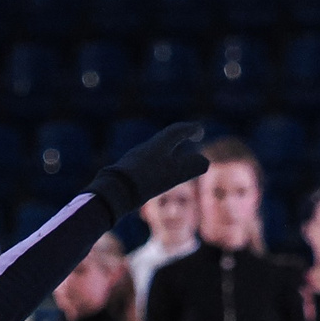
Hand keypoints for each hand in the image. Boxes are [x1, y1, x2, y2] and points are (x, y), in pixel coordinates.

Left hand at [91, 123, 207, 218]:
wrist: (114, 191)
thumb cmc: (147, 179)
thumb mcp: (174, 173)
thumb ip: (192, 166)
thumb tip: (205, 161)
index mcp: (158, 144)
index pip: (177, 130)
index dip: (190, 129)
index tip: (200, 130)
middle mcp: (145, 148)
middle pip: (164, 139)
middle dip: (178, 137)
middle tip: (189, 138)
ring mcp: (134, 159)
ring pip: (154, 151)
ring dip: (167, 151)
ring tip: (174, 158)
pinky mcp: (126, 172)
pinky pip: (145, 163)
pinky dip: (156, 164)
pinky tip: (154, 175)